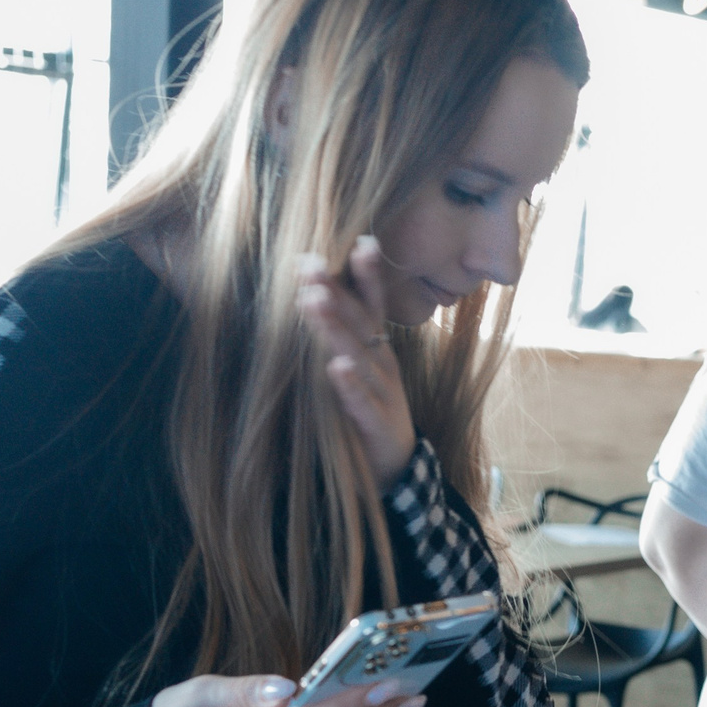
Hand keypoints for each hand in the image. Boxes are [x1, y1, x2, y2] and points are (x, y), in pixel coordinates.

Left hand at [298, 238, 415, 492]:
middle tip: (311, 262)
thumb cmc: (368, 410)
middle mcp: (382, 364)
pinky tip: (335, 368)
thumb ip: (343, 335)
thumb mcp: (360, 369)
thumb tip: (313, 291)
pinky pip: (360, 402)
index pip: (373, 304)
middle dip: (337, 290)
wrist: (396, 468)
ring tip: (314, 300)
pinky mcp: (377, 425)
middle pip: (361, 322)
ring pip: (357, 355)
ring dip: (335, 328)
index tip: (360, 238)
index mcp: (377, 348)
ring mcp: (383, 393)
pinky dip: (348, 385)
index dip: (368, 273)